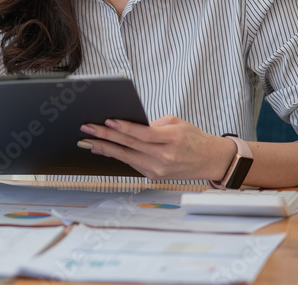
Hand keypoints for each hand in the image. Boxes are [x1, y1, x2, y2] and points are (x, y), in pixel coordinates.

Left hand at [78, 115, 233, 180]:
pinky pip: (132, 163)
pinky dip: (117, 156)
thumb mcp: (176, 123)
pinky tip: (103, 150)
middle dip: (106, 136)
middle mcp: (165, 157)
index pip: (144, 134)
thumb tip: (127, 126)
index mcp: (172, 139)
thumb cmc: (192, 138)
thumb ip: (152, 125)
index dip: (125, 128)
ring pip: (126, 157)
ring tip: (88, 141)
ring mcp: (158, 169)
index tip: (108, 121)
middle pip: (131, 146)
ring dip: (105, 148)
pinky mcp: (154, 176)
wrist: (209, 160)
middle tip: (88, 129)